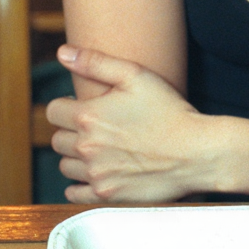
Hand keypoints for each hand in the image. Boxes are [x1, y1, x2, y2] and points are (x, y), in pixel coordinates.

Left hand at [46, 45, 218, 204]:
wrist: (195, 151)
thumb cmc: (169, 110)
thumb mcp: (135, 76)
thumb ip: (95, 62)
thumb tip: (62, 53)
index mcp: (88, 116)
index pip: (53, 111)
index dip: (67, 106)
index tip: (84, 107)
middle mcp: (86, 147)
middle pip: (57, 140)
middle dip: (71, 131)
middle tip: (97, 127)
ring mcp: (95, 174)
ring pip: (66, 166)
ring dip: (76, 157)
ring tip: (100, 148)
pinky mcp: (106, 195)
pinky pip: (74, 194)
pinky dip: (79, 185)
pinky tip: (96, 172)